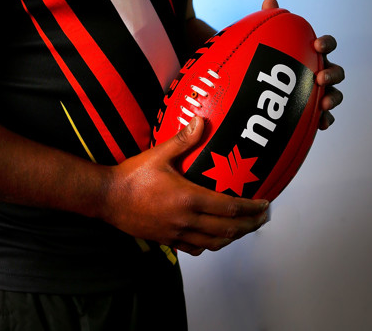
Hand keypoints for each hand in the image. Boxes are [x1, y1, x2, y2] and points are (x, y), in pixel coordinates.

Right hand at [101, 117, 268, 255]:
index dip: (251, 208)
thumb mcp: (158, 154)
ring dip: (233, 237)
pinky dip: (210, 245)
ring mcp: (177, 233)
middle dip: (249, 225)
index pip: (230, 208)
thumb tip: (200, 121)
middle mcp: (187, 220)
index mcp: (189, 198)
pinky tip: (212, 238)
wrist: (107, 198)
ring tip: (243, 229)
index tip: (264, 204)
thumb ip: (182, 140)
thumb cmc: (132, 175)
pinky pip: (195, 249)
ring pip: (214, 244)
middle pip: (228, 230)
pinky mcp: (167, 240)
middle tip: (261, 218)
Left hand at [261, 0, 343, 129]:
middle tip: (319, 78)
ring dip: (333, 98)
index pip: (326, 45)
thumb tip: (270, 0)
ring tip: (323, 104)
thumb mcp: (268, 40)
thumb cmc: (271, 59)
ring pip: (334, 95)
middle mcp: (318, 71)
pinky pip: (325, 117)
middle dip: (333, 74)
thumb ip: (270, 19)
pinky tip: (321, 124)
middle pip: (336, 71)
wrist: (262, 87)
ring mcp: (318, 92)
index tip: (317, 45)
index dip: (326, 43)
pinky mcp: (312, 112)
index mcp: (310, 53)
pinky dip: (325, 120)